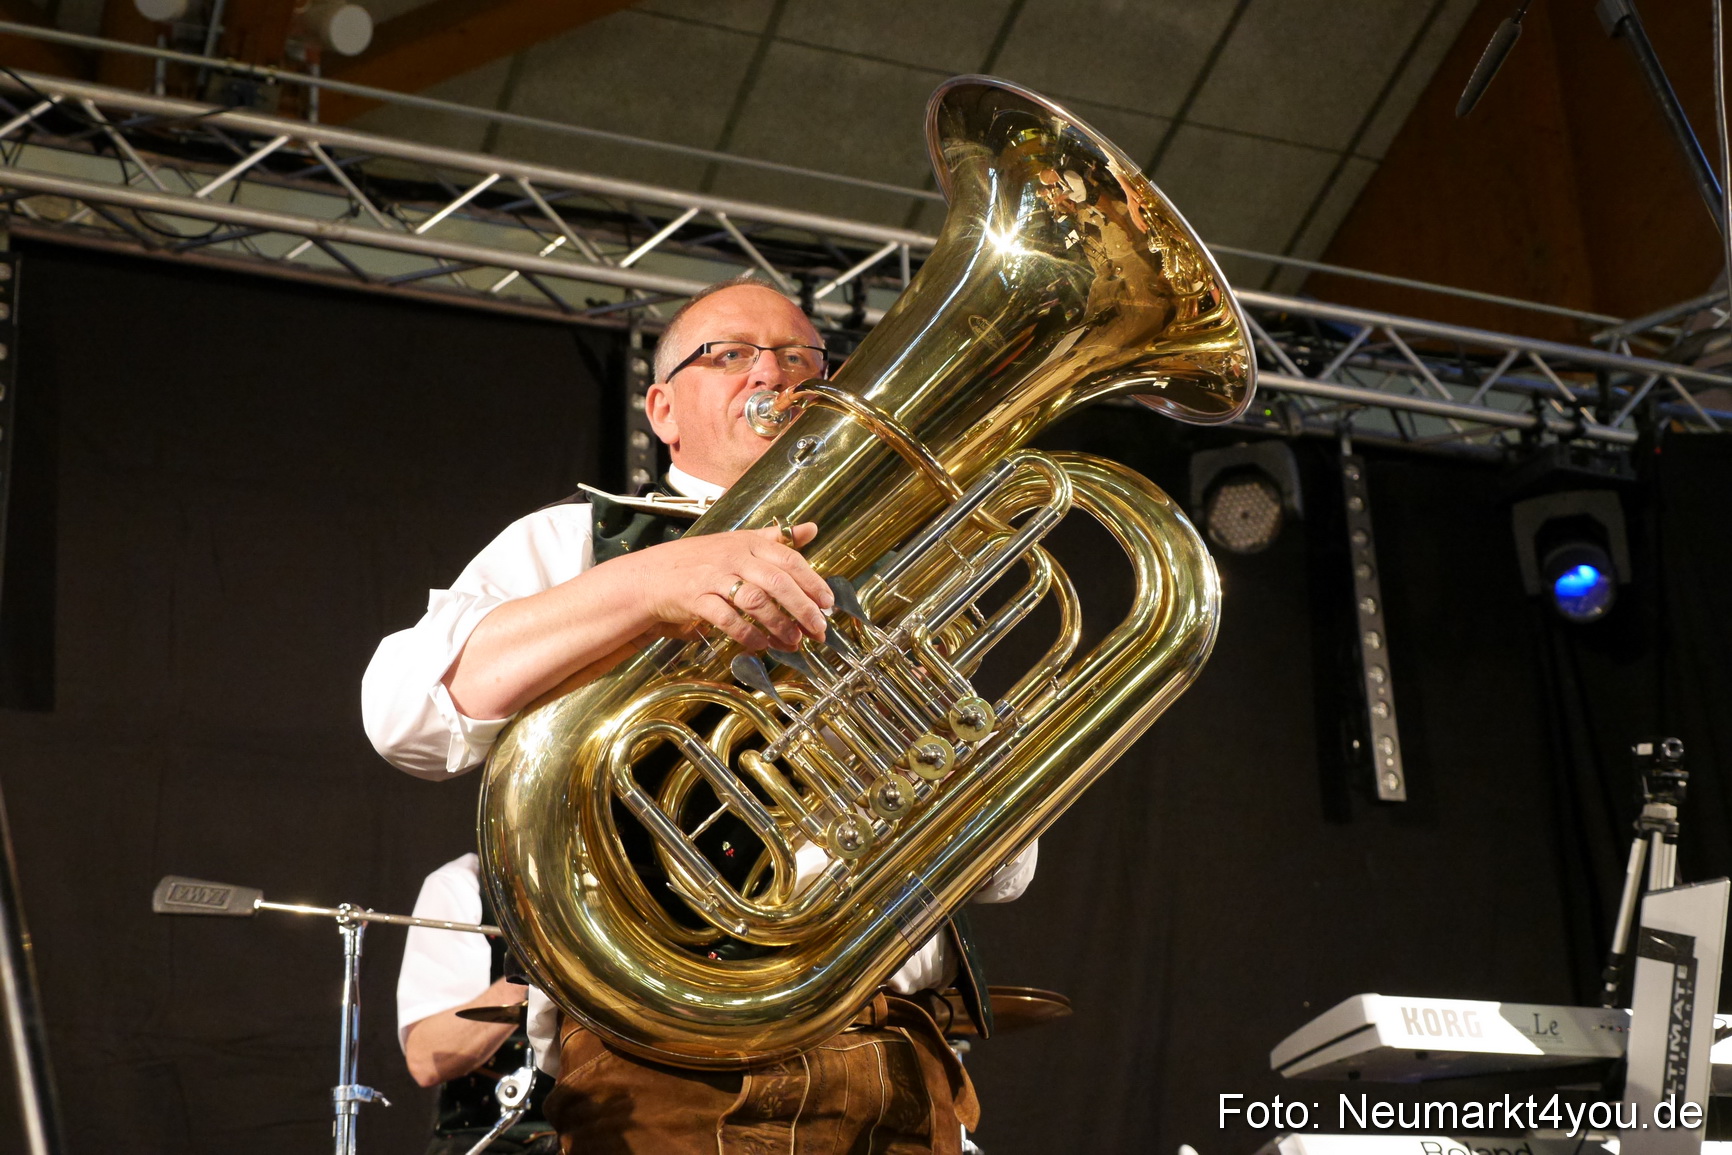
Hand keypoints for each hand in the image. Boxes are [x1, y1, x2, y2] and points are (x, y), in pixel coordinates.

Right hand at [625, 522, 831, 650]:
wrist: (652, 576)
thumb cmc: (700, 561)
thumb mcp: (739, 543)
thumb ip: (775, 539)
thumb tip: (811, 529)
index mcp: (748, 542)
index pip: (789, 559)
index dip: (812, 582)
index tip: (828, 603)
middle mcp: (733, 556)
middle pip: (777, 582)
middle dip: (802, 609)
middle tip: (818, 630)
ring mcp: (714, 577)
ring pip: (755, 601)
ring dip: (779, 625)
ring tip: (794, 642)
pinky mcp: (697, 598)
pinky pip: (728, 619)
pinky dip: (748, 635)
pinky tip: (762, 646)